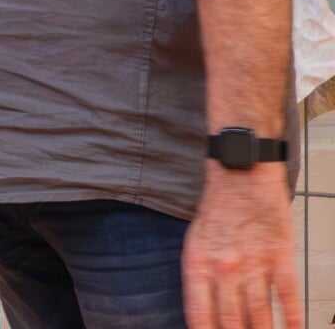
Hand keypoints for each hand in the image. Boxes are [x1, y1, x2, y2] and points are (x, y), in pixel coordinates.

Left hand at [183, 164, 302, 328]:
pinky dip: (291, 317)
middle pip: (231, 319)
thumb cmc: (218, 209)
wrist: (241, 174)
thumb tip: (207, 311)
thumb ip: (201, 276)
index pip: (200, 313)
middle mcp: (225, 268)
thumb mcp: (196, 242)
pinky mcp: (280, 256)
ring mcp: (254, 263)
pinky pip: (286, 294)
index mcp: (198, 264)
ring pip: (260, 312)